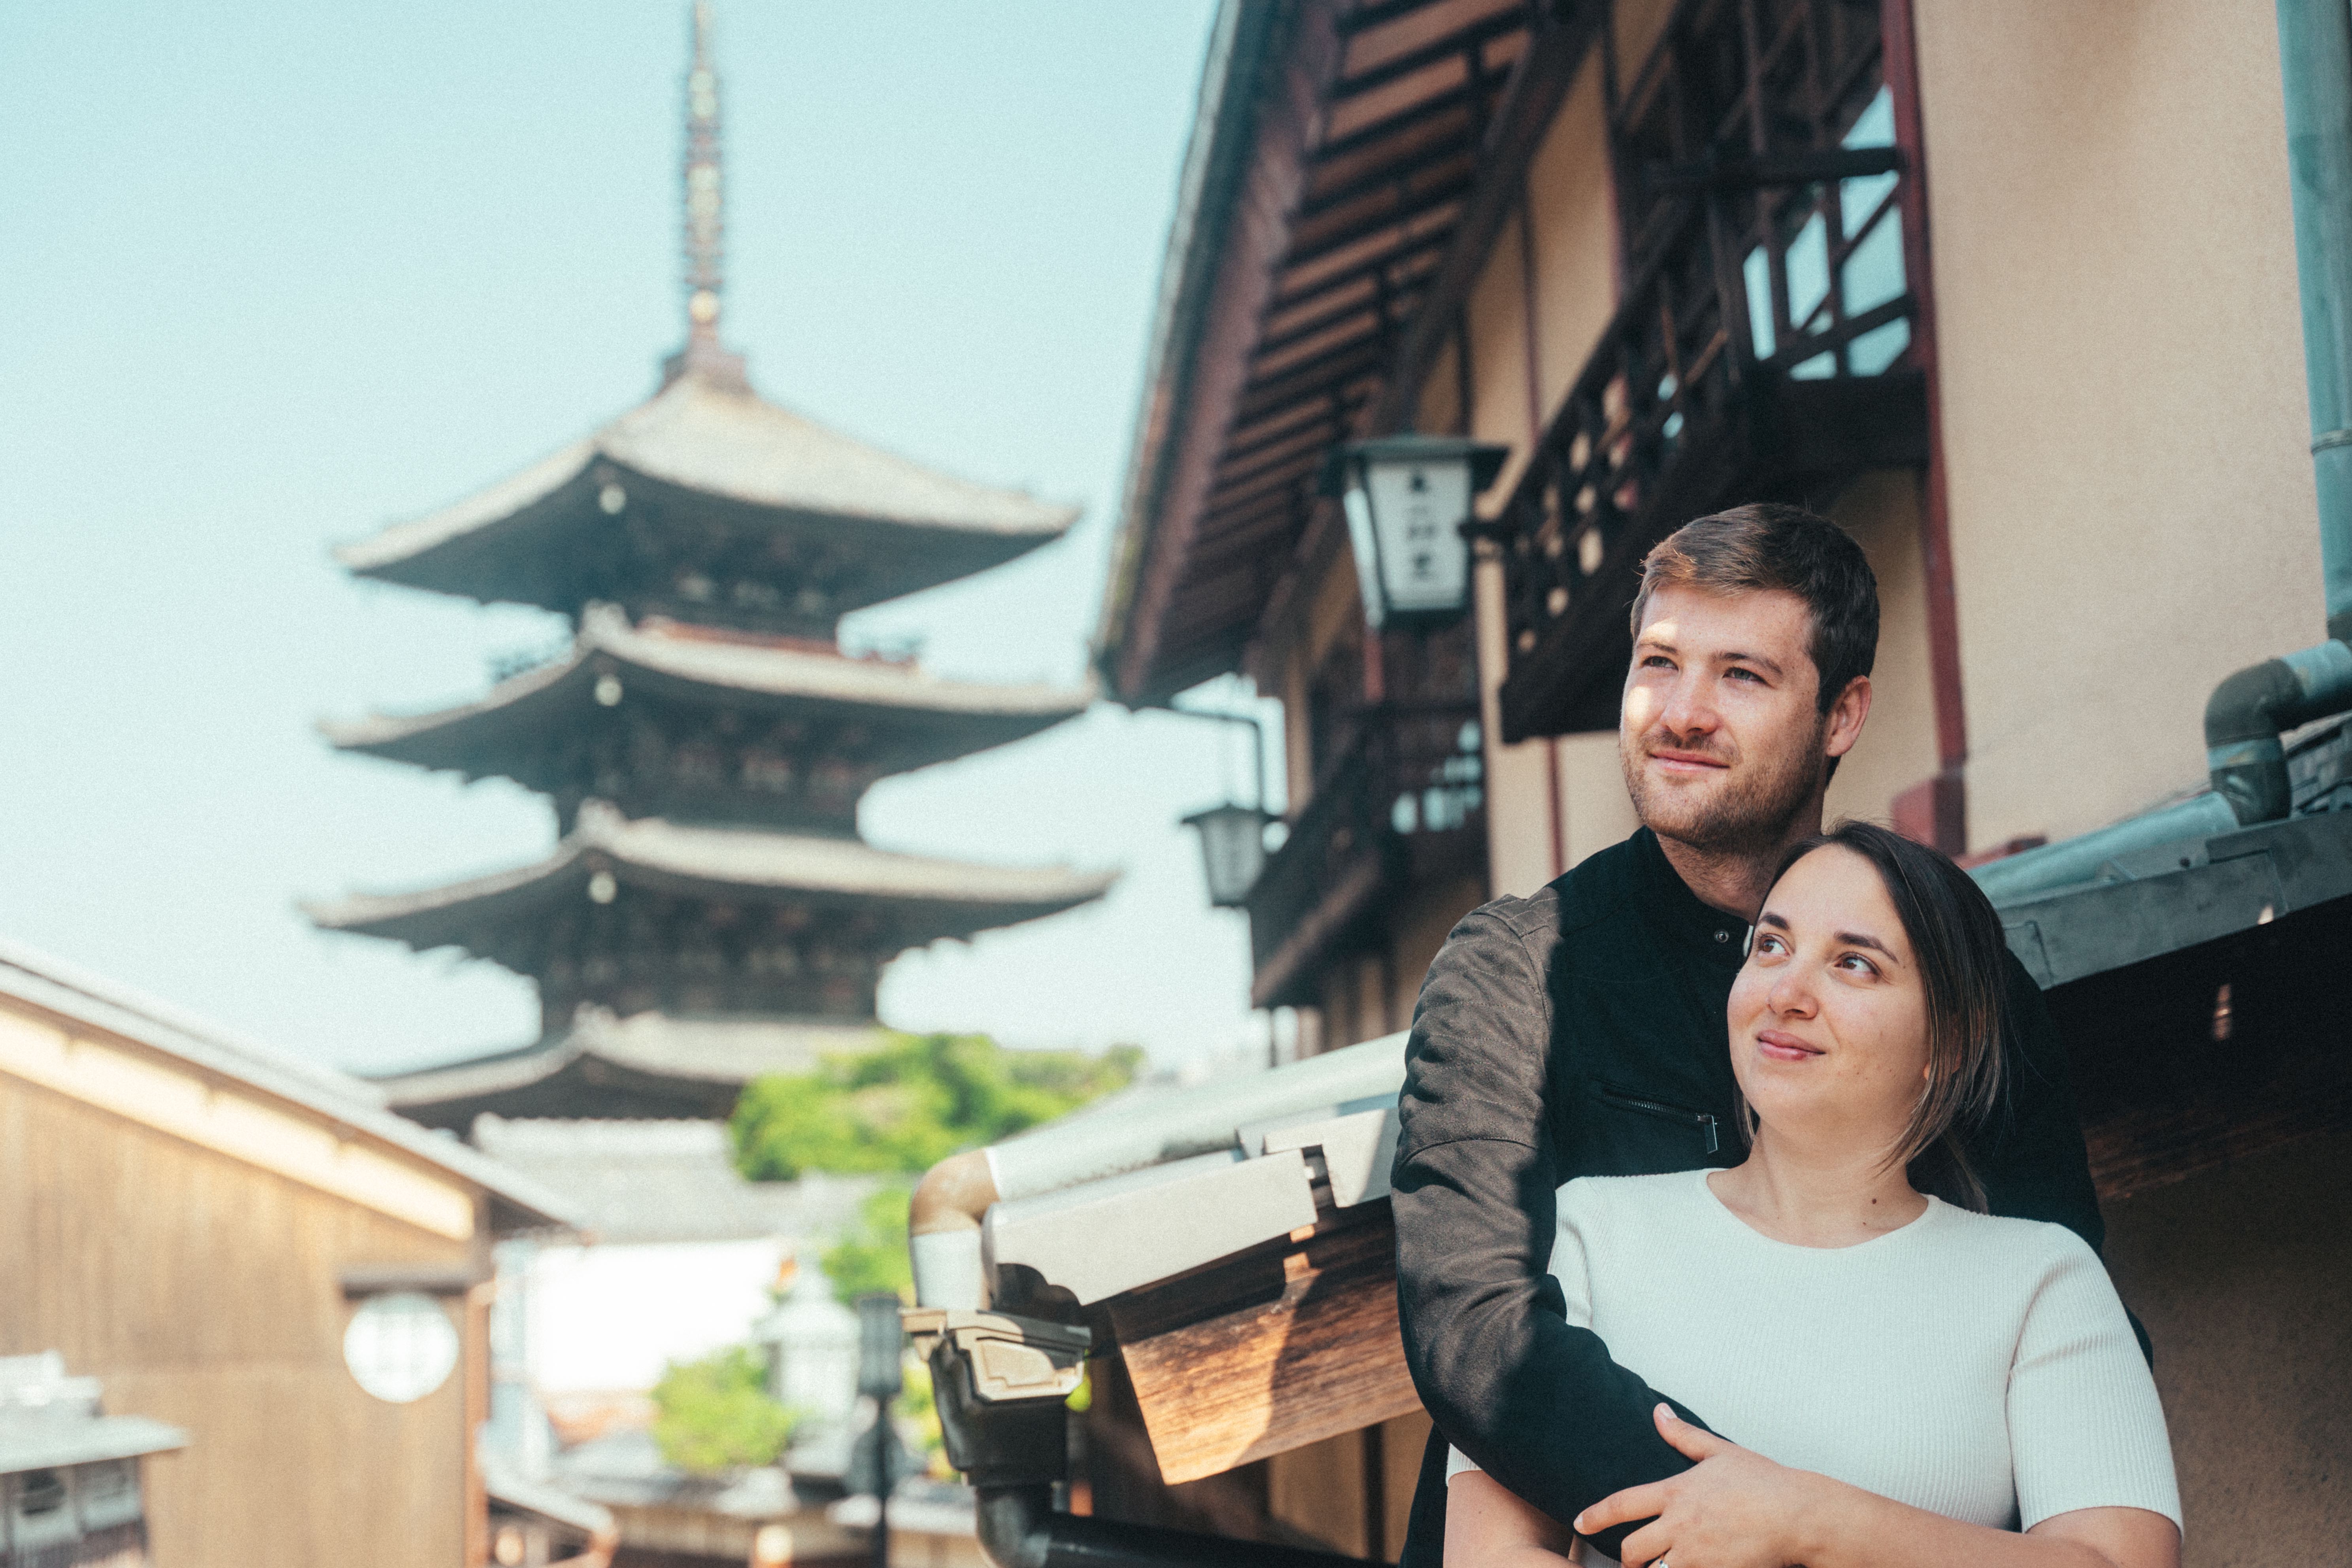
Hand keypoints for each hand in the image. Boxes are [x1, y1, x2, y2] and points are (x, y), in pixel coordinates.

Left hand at [1572, 1405, 1821, 1567]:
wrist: (1798, 1515)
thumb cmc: (1764, 1482)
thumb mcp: (1720, 1451)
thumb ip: (1683, 1435)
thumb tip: (1658, 1411)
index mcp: (1677, 1492)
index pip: (1622, 1503)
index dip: (1595, 1515)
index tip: (1580, 1522)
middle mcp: (1680, 1524)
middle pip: (1632, 1548)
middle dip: (1625, 1558)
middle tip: (1628, 1559)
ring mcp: (1696, 1553)